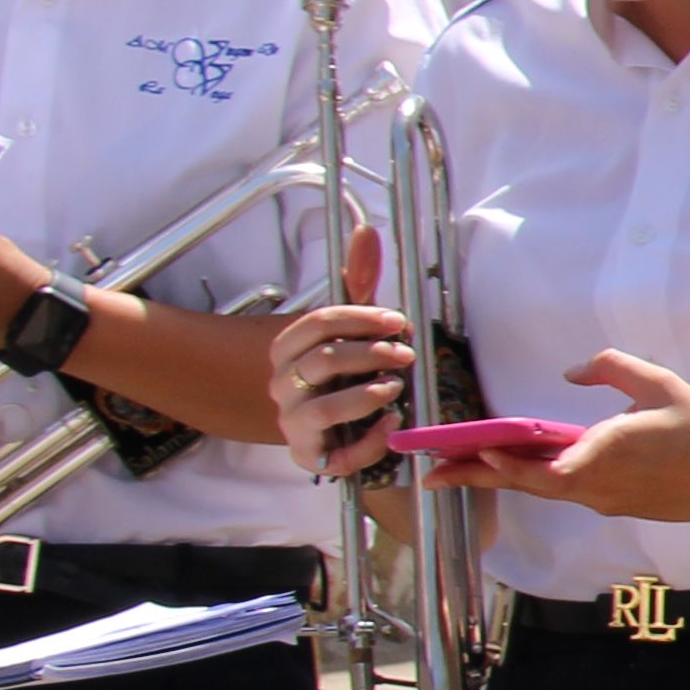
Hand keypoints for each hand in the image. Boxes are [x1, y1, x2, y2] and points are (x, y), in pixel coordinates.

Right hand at [269, 227, 415, 475]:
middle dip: (369, 355)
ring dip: (364, 396)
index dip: (358, 319)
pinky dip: (369, 441)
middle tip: (405, 354)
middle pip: (322, 363)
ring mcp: (294, 423)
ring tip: (396, 387)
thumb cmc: (345, 371)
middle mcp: (283, 385)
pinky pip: (338, 455)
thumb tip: (367, 231)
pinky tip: (393, 423)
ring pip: (322, 409)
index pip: (315, 325)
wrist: (337, 428)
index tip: (396, 321)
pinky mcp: (311, 458)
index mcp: (288, 350)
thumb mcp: (353, 327)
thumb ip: (358, 282)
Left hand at [425, 349, 689, 520]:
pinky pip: (572, 491)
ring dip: (506, 477)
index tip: (465, 449)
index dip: (494, 461)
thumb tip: (570, 372)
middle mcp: (595, 487)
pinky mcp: (621, 506)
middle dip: (475, 477)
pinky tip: (529, 467)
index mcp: (599, 456)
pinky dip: (542, 479)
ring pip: (546, 489)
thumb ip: (609, 368)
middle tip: (431, 476)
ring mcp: (607, 501)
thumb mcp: (657, 383)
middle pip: (524, 484)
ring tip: (468, 467)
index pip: (532, 467)